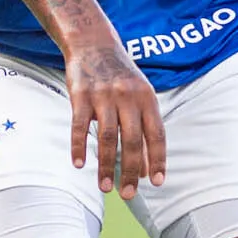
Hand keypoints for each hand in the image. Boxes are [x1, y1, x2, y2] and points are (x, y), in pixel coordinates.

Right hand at [63, 38, 163, 197]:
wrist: (93, 43)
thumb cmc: (121, 76)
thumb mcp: (139, 96)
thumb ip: (143, 129)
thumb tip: (144, 170)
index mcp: (147, 98)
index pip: (156, 134)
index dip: (157, 160)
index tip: (155, 183)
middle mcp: (128, 97)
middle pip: (132, 140)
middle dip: (131, 171)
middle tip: (128, 195)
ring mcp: (104, 95)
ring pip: (108, 137)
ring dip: (106, 166)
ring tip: (106, 188)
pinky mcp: (80, 94)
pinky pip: (80, 125)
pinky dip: (79, 146)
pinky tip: (80, 165)